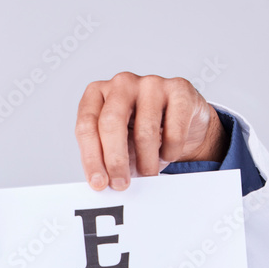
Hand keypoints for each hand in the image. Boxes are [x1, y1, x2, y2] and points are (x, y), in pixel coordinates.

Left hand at [75, 72, 228, 189]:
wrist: (182, 121)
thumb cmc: (141, 132)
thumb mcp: (117, 143)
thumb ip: (105, 158)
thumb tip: (101, 183)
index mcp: (97, 94)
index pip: (86, 126)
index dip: (91, 158)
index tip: (99, 183)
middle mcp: (121, 84)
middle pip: (111, 123)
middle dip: (115, 160)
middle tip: (121, 184)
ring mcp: (150, 83)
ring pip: (145, 131)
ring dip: (147, 162)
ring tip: (148, 172)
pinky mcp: (178, 89)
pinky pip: (174, 130)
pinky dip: (170, 151)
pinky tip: (167, 154)